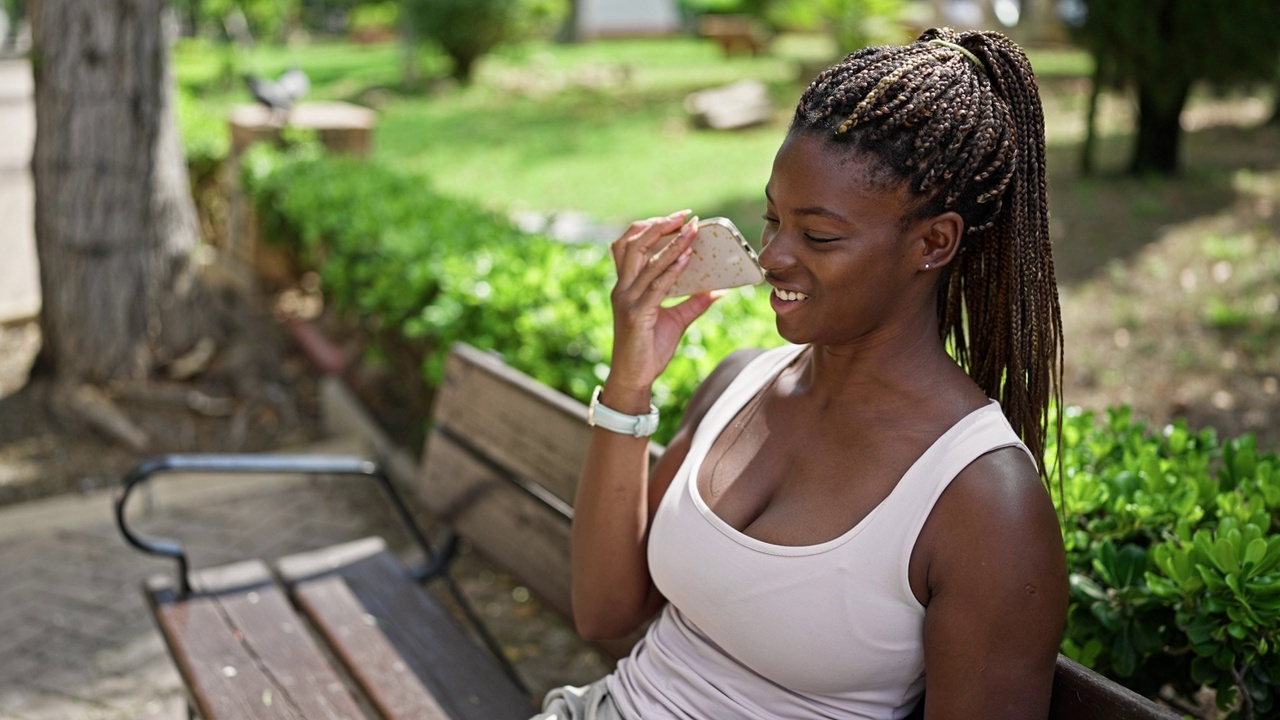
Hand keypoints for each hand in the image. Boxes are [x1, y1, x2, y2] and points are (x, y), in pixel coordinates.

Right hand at [605, 210, 720, 409]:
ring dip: (670, 242)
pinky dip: (670, 269)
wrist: (634, 379)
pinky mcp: (635, 315)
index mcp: (626, 285)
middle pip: (633, 244)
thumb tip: (720, 290)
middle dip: (659, 226)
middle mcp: (622, 288)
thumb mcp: (676, 321)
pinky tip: (686, 258)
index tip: (676, 218)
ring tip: (691, 230)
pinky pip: (655, 287)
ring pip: (645, 261)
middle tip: (684, 216)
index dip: (650, 227)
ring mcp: (627, 300)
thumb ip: (694, 303)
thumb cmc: (649, 349)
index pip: (630, 245)